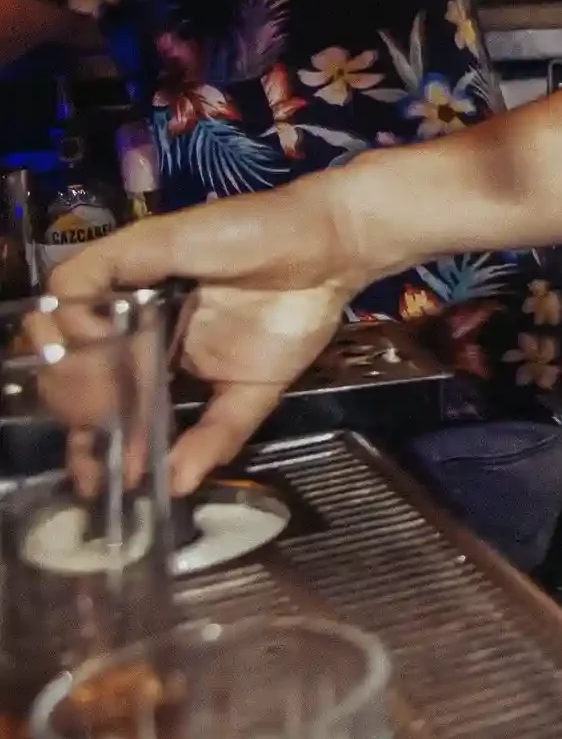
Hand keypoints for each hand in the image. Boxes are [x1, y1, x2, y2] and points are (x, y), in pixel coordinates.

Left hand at [46, 174, 376, 493]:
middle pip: (65, 370)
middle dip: (80, 412)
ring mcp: (127, 287)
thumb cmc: (296, 314)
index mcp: (155, 358)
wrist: (329, 255)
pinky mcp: (132, 252)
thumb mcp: (255, 392)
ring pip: (55, 330)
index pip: (97, 403)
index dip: (86, 442)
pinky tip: (112, 339)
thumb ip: (214, 436)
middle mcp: (130, 323)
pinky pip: (74, 285)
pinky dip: (78, 318)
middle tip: (111, 435)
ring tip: (111, 395)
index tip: (94, 479)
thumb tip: (179, 486)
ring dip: (74, 370)